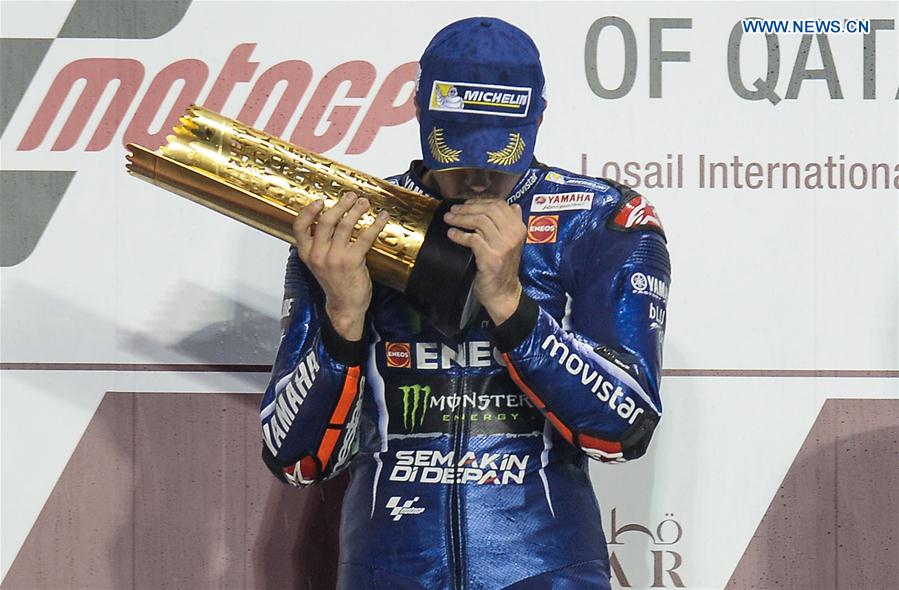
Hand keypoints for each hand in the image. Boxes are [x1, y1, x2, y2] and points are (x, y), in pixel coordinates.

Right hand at [293, 192, 388, 339]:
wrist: (345, 306)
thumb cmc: (335, 283)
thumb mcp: (319, 264)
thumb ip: (320, 245)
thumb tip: (331, 221)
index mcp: (307, 253)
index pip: (300, 227)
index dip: (308, 211)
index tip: (319, 201)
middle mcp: (318, 254)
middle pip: (326, 221)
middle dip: (341, 205)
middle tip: (352, 196)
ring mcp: (334, 258)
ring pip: (345, 225)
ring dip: (357, 210)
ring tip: (365, 203)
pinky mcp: (352, 261)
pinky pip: (365, 237)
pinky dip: (375, 225)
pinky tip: (382, 218)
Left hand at [444, 199, 525, 324]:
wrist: (503, 293)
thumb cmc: (503, 267)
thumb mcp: (511, 243)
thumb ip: (510, 224)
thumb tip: (512, 205)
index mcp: (519, 228)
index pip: (499, 204)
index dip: (480, 201)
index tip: (465, 203)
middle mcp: (513, 235)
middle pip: (488, 210)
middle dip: (467, 207)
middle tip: (453, 210)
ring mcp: (503, 246)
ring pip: (480, 221)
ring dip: (461, 218)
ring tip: (449, 219)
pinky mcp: (491, 258)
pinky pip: (472, 239)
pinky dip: (459, 235)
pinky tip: (451, 234)